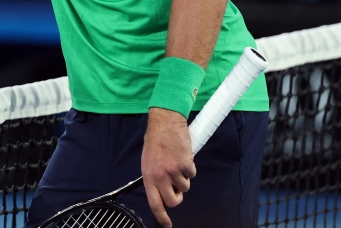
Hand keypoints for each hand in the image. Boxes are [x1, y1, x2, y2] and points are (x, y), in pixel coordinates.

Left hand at [141, 108, 194, 227]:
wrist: (165, 122)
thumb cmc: (155, 140)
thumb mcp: (148, 160)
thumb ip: (153, 177)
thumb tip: (160, 192)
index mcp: (148, 175)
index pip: (154, 202)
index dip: (161, 216)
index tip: (166, 224)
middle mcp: (160, 175)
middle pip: (173, 201)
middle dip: (177, 198)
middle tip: (176, 188)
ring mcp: (174, 170)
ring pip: (185, 187)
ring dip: (183, 179)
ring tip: (177, 164)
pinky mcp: (186, 164)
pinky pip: (192, 174)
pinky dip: (190, 168)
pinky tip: (183, 157)